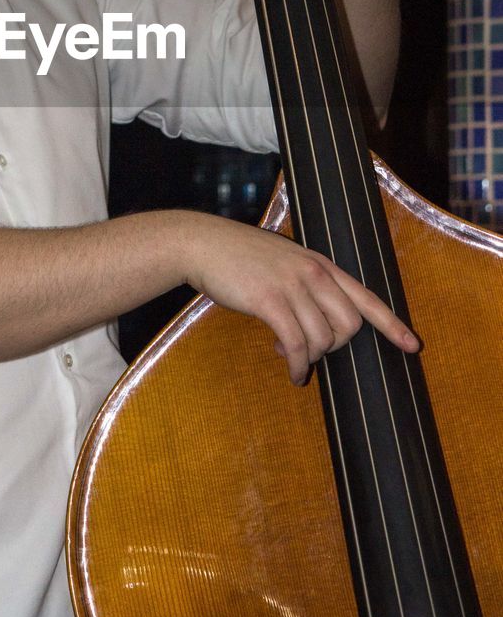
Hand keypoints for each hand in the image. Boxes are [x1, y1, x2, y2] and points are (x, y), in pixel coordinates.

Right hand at [183, 215, 419, 384]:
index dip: (391, 324)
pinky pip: (296, 344)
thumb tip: (316, 325)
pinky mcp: (269, 300)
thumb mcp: (283, 262)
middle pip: (349, 325)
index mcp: (320, 264)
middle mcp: (313, 272)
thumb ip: (305, 285)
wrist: (203, 244)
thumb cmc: (240, 257)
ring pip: (322, 338)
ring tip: (289, 356)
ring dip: (310, 358)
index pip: (366, 296)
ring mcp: (292, 285)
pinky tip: (291, 372)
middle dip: (334, 347)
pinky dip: (297, 365)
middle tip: (311, 349)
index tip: (412, 345)